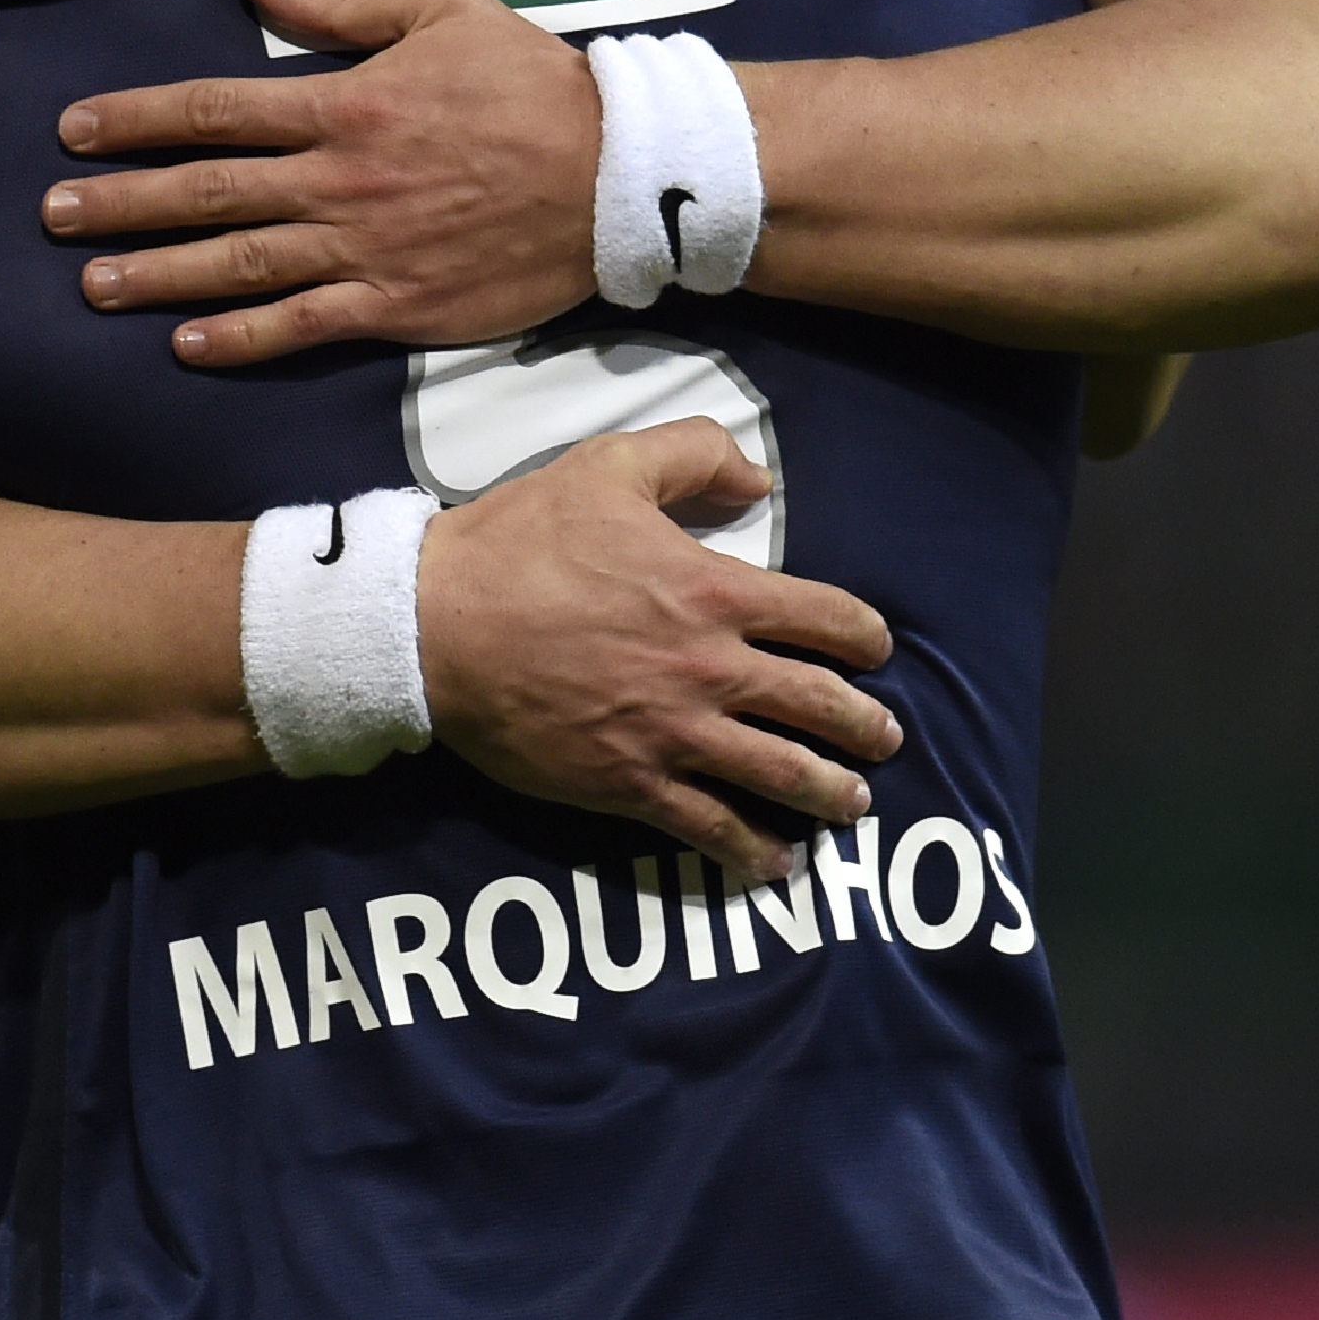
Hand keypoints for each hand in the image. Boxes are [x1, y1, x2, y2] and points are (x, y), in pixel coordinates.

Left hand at [45, 0, 596, 366]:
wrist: (619, 175)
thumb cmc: (532, 84)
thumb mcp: (441, 11)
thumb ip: (341, 0)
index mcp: (344, 105)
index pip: (215, 112)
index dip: (137, 120)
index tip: (75, 130)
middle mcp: (341, 181)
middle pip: (208, 193)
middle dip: (122, 204)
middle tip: (54, 215)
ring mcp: (367, 250)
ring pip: (241, 265)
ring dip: (159, 276)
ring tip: (93, 286)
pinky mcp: (400, 307)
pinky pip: (305, 326)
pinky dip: (243, 339)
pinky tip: (186, 345)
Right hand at [415, 418, 900, 874]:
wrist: (434, 624)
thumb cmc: (518, 542)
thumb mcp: (608, 467)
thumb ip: (693, 456)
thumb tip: (758, 478)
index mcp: (714, 591)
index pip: (827, 619)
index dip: (864, 636)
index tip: (873, 650)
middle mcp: (711, 669)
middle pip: (820, 705)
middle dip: (866, 725)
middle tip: (884, 737)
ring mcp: (674, 733)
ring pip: (782, 774)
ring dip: (830, 792)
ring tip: (851, 804)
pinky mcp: (630, 783)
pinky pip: (711, 828)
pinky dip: (753, 851)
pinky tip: (776, 863)